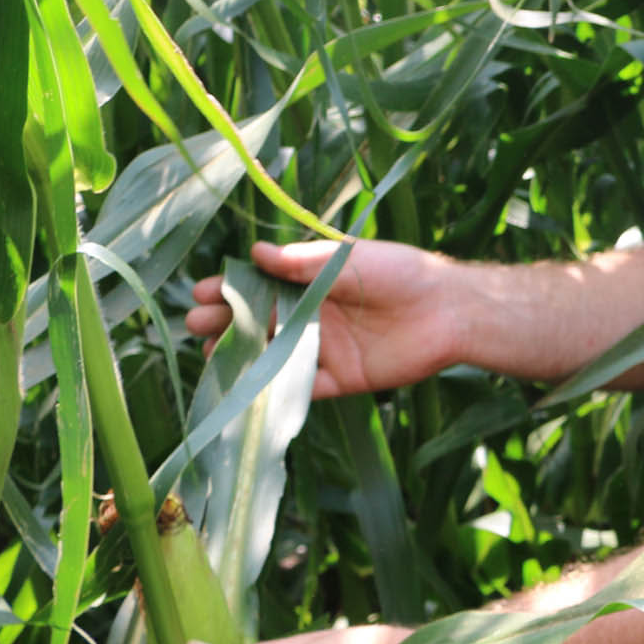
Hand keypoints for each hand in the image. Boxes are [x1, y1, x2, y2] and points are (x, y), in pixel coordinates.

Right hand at [186, 240, 461, 397]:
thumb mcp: (349, 260)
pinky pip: (301, 388)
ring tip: (209, 356)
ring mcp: (324, 349)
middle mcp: (313, 317)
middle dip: (224, 324)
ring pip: (271, 357)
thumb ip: (303, 262)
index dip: (229, 290)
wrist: (449, 310)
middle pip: (258, 323)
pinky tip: (245, 390)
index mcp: (312, 284)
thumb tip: (255, 253)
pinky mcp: (340, 379)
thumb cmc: (403, 273)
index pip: (260, 288)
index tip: (199, 292)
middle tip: (195, 325)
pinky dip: (274, 391)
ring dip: (241, 358)